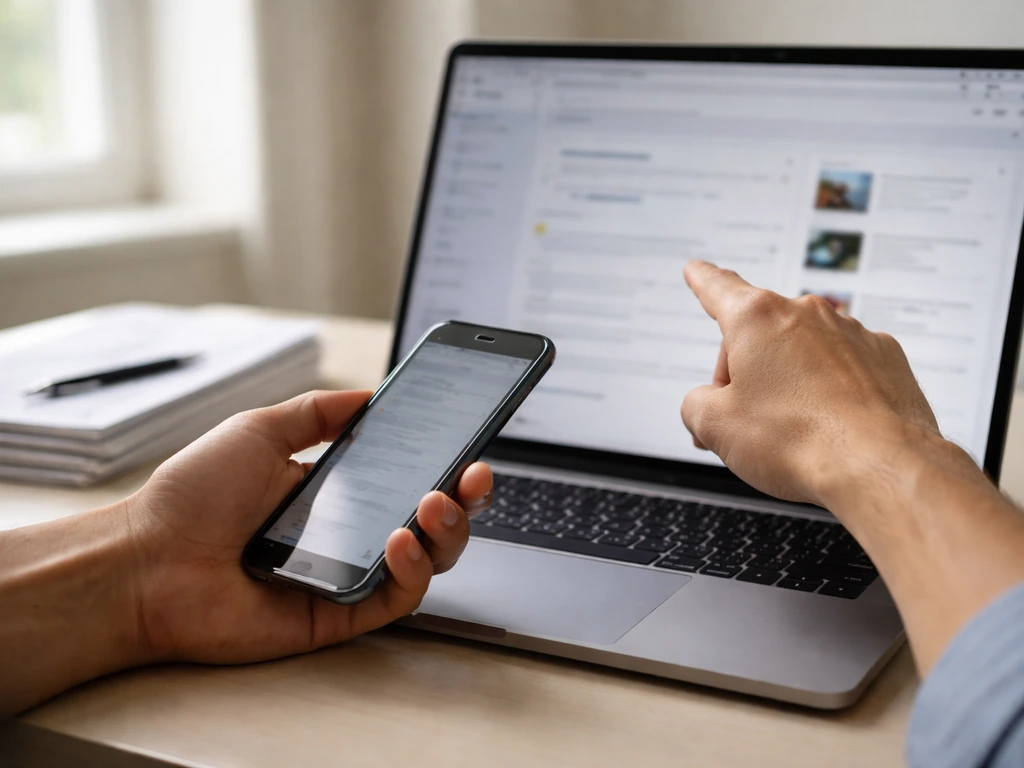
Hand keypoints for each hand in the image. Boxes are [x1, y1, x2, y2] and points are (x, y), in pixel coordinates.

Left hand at [125, 390, 491, 664]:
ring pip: (426, 560)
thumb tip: (370, 394)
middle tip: (473, 475)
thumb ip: (319, 411)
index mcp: (335, 489)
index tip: (469, 439)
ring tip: (433, 502)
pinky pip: (396, 597)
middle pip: (431, 520)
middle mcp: (349, 531)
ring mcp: (348, 573)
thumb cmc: (191, 495)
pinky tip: (399, 538)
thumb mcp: (259, 429)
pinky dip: (411, 569)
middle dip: (465, 497)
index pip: (408, 474)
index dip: (445, 460)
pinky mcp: (340, 613)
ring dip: (446, 530)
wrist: (146, 559)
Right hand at [680, 261, 942, 506]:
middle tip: (740, 422)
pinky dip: (830, 392)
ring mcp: (851, 334)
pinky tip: (828, 427)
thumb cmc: (800, 441)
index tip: (697, 270)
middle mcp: (806, 315)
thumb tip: (705, 404)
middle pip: (759, 336)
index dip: (702, 280)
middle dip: (744, 374)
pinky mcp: (885, 359)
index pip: (718, 288)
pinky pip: (843, 369)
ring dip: (788, 384)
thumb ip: (695, 405)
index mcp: (757, 319)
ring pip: (802, 354)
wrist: (880, 466)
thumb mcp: (716, 427)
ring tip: (790, 432)